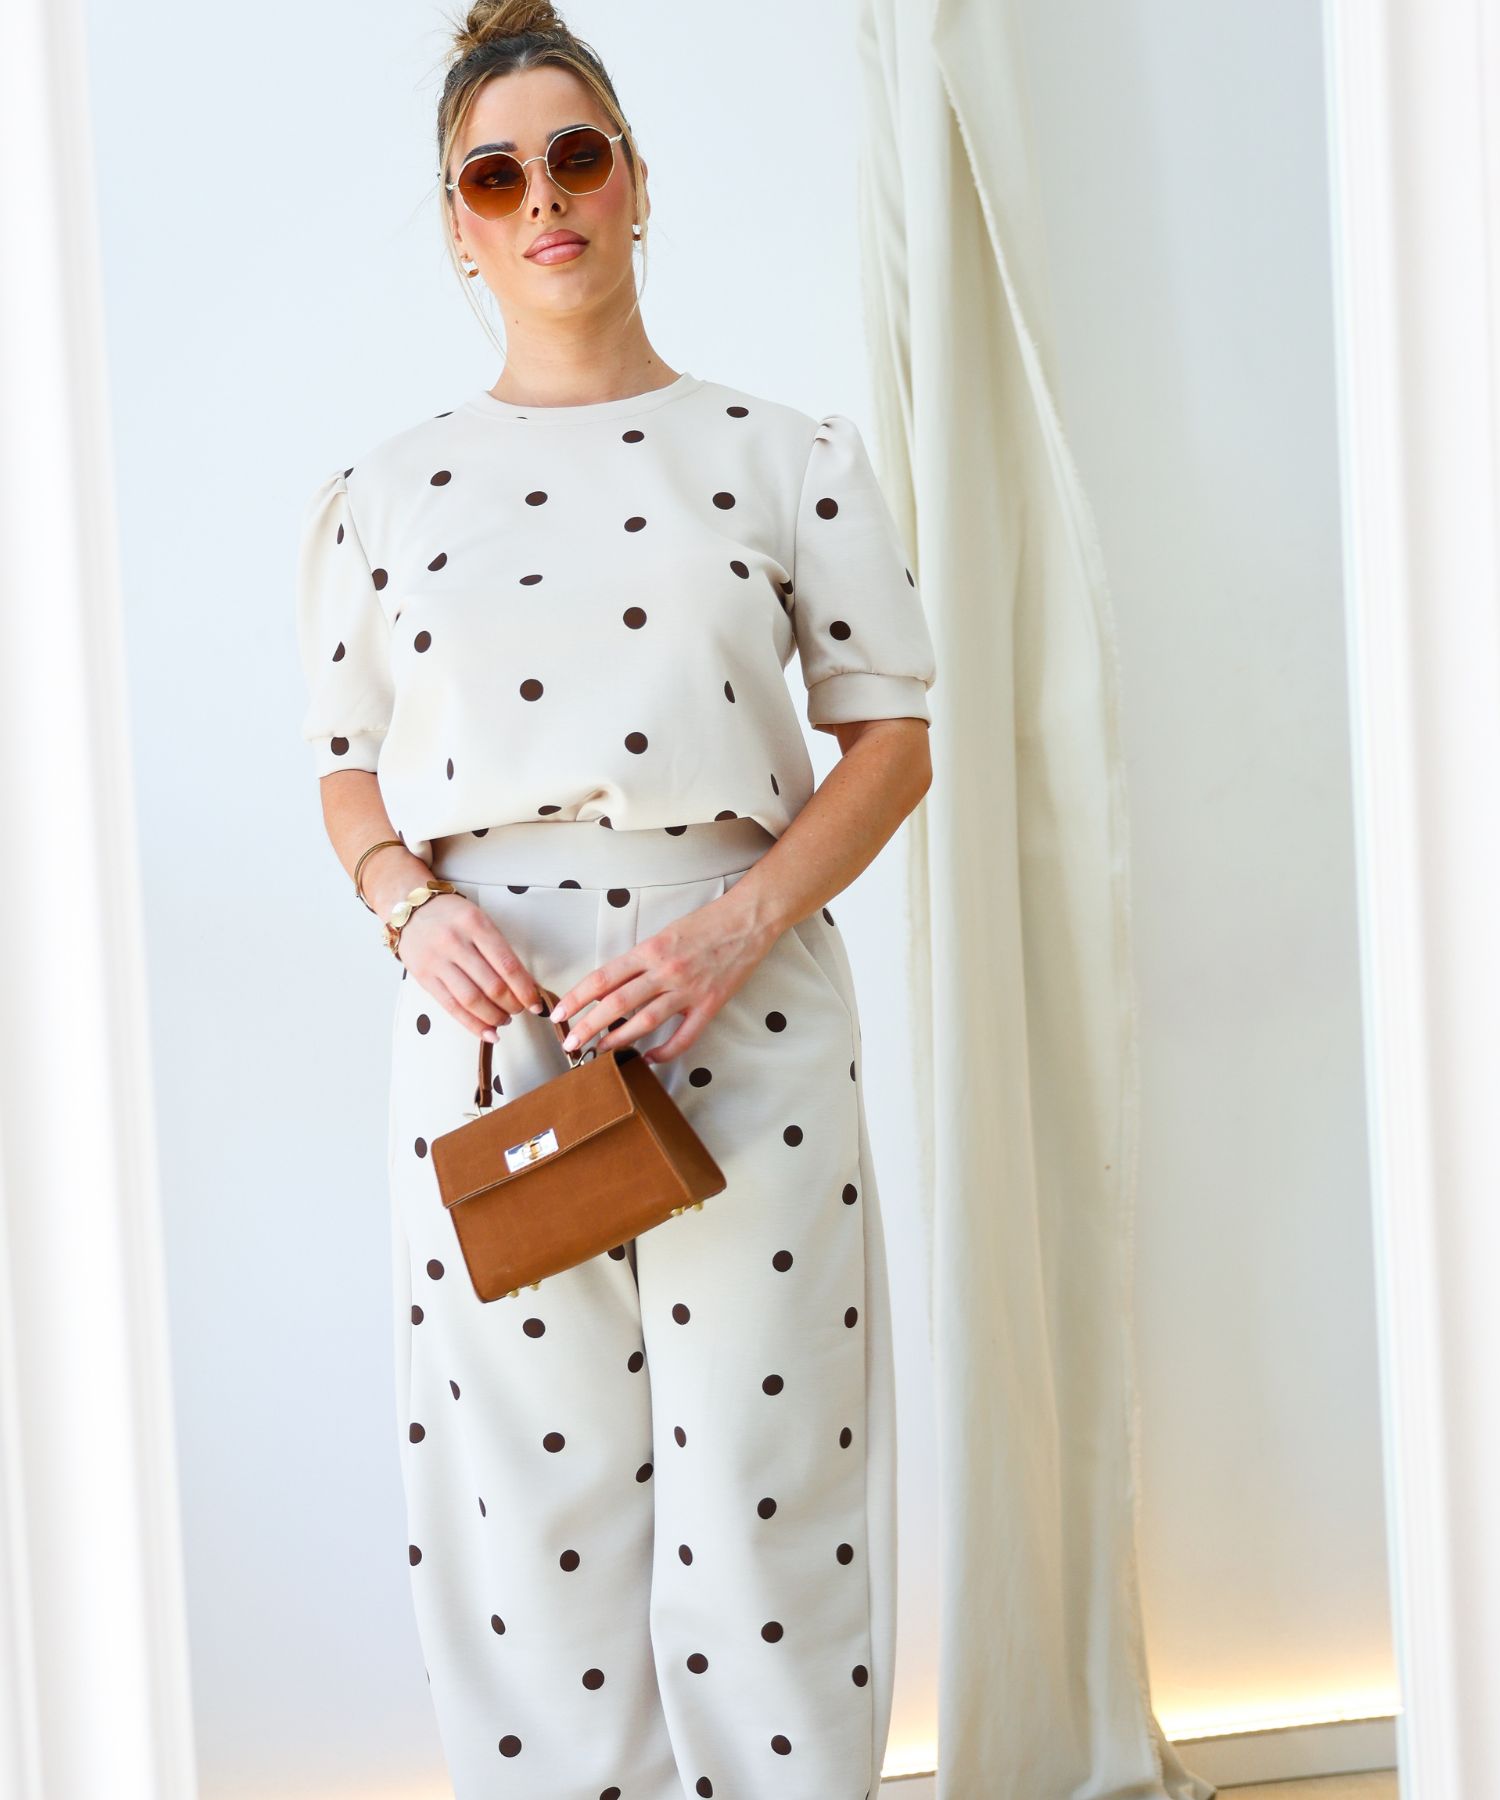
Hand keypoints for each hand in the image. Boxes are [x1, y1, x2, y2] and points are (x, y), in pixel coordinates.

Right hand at [395, 893, 545, 1042]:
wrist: (409, 910)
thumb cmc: (450, 915)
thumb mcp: (479, 919)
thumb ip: (498, 949)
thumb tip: (523, 984)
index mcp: (475, 924)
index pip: (508, 965)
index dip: (526, 990)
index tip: (536, 1003)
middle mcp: (455, 942)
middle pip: (492, 986)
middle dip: (512, 1005)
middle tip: (520, 1010)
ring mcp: (437, 961)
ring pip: (472, 1000)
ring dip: (493, 1017)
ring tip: (504, 1020)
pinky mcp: (424, 977)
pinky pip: (451, 1007)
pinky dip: (472, 1024)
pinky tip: (487, 1032)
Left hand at [548, 893, 778, 1064]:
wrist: (748, 920)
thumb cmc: (707, 923)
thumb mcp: (665, 933)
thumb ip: (641, 960)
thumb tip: (613, 985)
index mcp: (650, 950)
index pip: (603, 977)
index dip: (577, 997)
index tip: (561, 1013)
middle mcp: (665, 971)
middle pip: (617, 1003)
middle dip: (588, 1026)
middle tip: (570, 1043)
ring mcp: (688, 990)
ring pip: (644, 1022)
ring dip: (618, 1040)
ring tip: (600, 1053)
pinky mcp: (710, 1004)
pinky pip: (683, 1037)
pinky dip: (665, 1052)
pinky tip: (650, 1059)